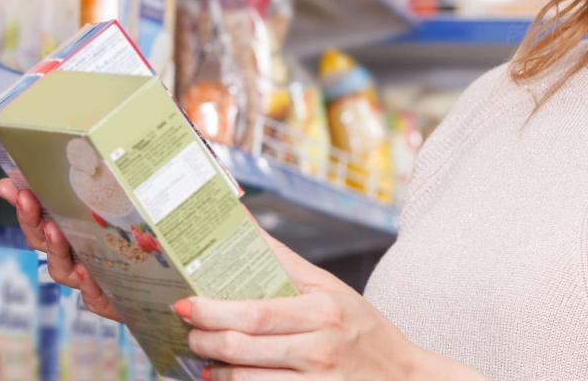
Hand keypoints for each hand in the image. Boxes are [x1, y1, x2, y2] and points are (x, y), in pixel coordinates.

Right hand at [0, 179, 122, 321]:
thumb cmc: (132, 241)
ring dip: (56, 249)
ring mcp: (86, 280)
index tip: (8, 186)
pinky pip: (92, 296)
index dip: (20, 203)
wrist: (161, 285)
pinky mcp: (105, 300)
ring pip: (61, 269)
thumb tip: (45, 169)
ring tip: (56, 230)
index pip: (34, 218)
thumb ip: (83, 189)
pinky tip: (89, 271)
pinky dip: (88, 285)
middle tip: (27, 199)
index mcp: (67, 235)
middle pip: (40, 241)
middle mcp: (71, 257)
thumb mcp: (111, 208)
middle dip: (31, 219)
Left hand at [181, 230, 483, 380]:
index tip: (185, 305)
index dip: (212, 311)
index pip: (255, 312)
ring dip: (215, 368)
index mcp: (322, 311)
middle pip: (243, 347)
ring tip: (204, 354)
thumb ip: (284, 259)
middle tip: (189, 331)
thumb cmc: (362, 329)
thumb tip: (242, 221)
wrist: (402, 377)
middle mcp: (320, 349)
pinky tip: (224, 377)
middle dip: (204, 339)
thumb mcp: (330, 288)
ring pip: (246, 379)